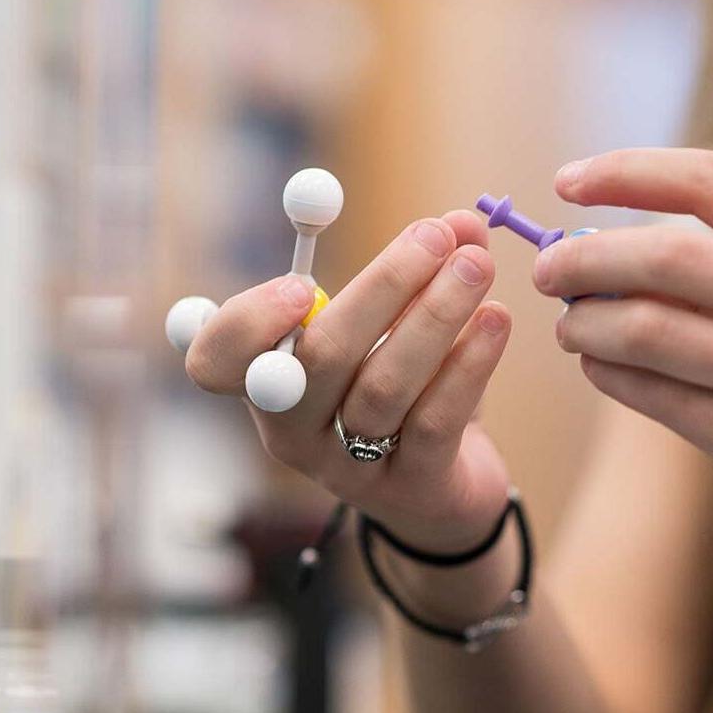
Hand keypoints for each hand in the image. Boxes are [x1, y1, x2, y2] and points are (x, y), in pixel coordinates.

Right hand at [185, 211, 512, 552]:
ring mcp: (348, 467)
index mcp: (265, 383)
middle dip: (381, 288)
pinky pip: (434, 421)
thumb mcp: (392, 326)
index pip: (216, 362)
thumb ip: (419, 267)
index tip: (301, 283)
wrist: (438, 491)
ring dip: (434, 317)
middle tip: (434, 236)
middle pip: (320, 359)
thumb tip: (459, 222)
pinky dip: (467, 365)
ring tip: (476, 265)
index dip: (246, 324)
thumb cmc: (398, 386)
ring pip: (383, 387)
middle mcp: (293, 431)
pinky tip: (496, 321)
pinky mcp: (410, 488)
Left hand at [534, 147, 712, 562]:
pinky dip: (612, 375)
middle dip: (585, 257)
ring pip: (650, 333)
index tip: (566, 180)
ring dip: (588, 324)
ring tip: (574, 325)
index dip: (625, 172)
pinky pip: (659, 399)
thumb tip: (622, 233)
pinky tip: (602, 366)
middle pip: (666, 257)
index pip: (711, 181)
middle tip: (549, 269)